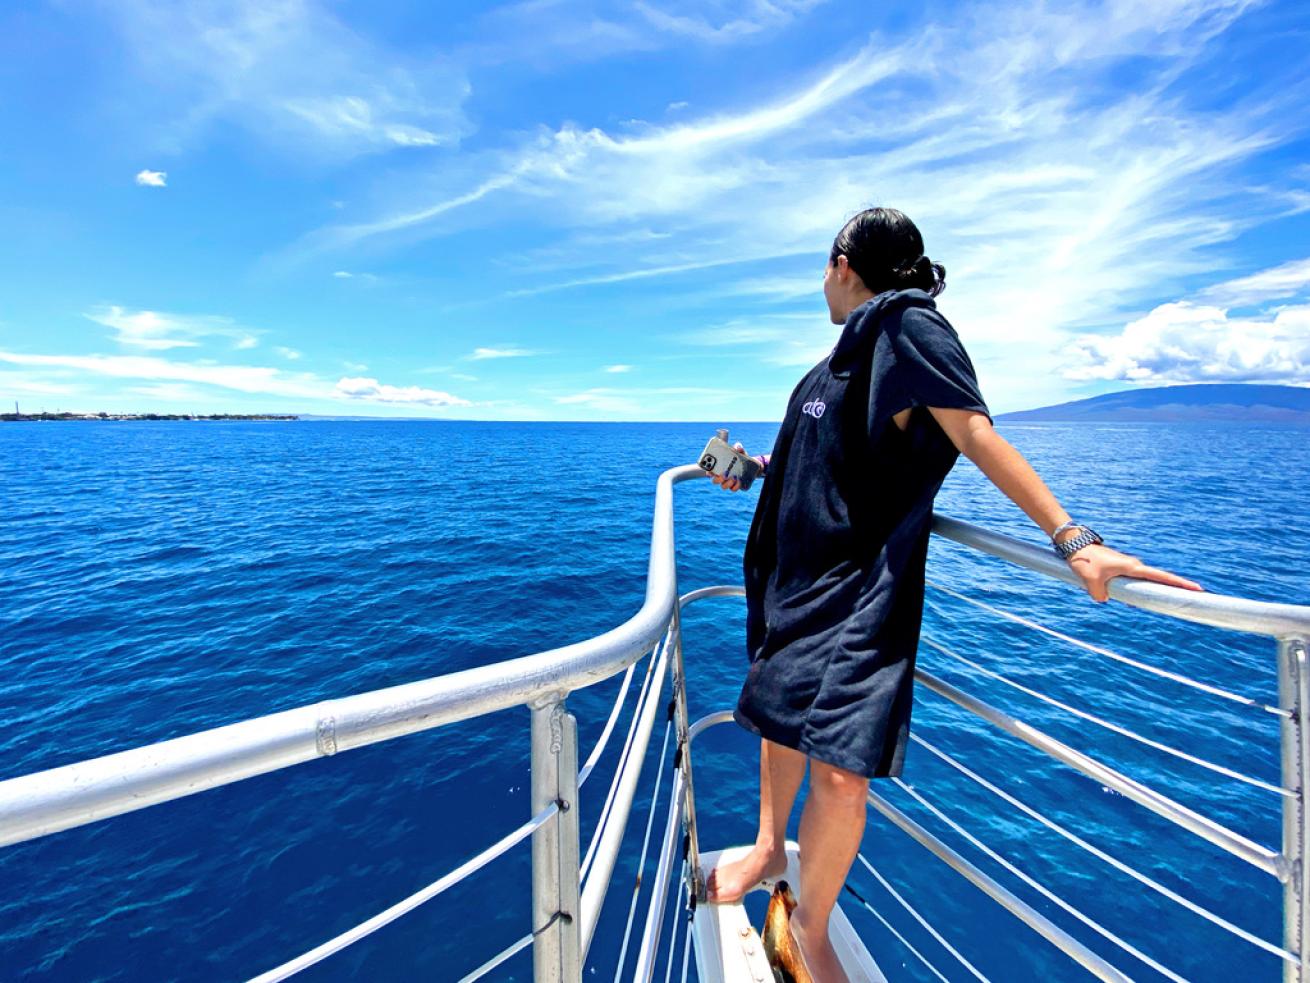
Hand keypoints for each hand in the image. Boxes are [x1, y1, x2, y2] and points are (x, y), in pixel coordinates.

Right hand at [710, 442, 756, 491]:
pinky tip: (739, 481)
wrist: (752, 465)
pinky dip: (735, 486)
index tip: (711, 472)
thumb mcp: (740, 451)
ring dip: (727, 483)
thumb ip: (738, 447)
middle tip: (725, 474)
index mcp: (719, 467)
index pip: (710, 471)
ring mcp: (727, 482)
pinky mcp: (735, 485)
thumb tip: (738, 448)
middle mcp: (721, 475)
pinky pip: (732, 489)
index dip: (708, 472)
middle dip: (718, 479)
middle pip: (715, 481)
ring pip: (723, 486)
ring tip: (734, 477)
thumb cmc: (741, 457)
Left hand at [1065, 543, 1203, 602]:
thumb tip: (1105, 600)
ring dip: (1151, 592)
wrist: (1075, 545)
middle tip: (1190, 598)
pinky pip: (1131, 582)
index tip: (1197, 589)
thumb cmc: (1085, 561)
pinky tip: (1135, 603)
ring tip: (1165, 604)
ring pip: (1142, 583)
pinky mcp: (1119, 568)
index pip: (1161, 577)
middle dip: (1172, 589)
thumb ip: (1100, 596)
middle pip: (1157, 580)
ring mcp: (1127, 566)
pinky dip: (1135, 590)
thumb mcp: (1091, 582)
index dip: (1179, 584)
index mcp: (1133, 567)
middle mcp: (1134, 566)